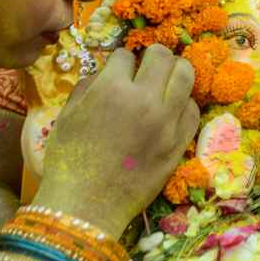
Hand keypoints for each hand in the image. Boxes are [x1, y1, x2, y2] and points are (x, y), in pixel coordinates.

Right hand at [33, 45, 198, 237]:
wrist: (87, 205)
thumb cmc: (69, 161)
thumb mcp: (66, 117)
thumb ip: (86, 87)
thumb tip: (104, 72)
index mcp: (112, 90)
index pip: (125, 55)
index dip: (120, 60)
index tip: (118, 69)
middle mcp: (145, 99)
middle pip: (162, 56)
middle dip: (152, 56)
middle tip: (147, 66)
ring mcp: (167, 121)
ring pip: (186, 75)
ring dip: (176, 70)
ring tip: (167, 77)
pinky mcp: (180, 141)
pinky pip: (193, 109)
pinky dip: (184, 102)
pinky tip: (173, 106)